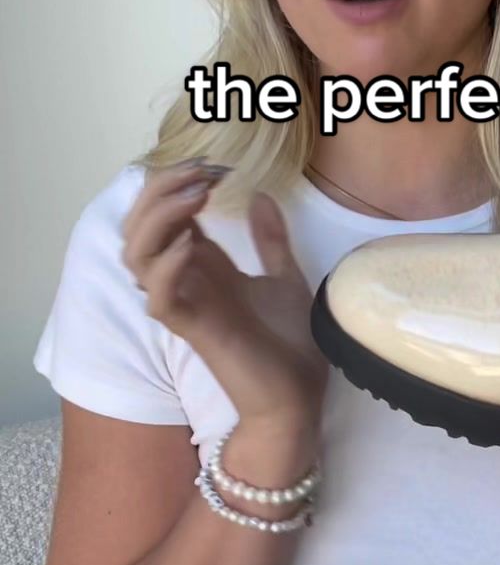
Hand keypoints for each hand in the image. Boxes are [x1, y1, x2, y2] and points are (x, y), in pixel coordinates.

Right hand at [121, 162, 328, 425]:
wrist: (298, 397)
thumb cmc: (288, 344)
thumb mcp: (283, 277)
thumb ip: (268, 239)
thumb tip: (260, 193)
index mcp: (202, 266)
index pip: (164, 214)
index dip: (177, 183)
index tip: (215, 166)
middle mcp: (185, 281)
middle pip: (139, 227)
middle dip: (161, 191)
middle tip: (201, 175)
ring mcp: (185, 305)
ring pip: (135, 256)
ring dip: (159, 219)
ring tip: (195, 200)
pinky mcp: (192, 331)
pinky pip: (158, 297)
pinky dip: (167, 266)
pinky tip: (191, 244)